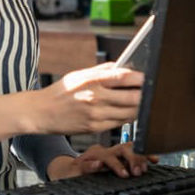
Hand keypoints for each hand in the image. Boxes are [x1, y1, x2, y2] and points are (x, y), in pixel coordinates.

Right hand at [29, 63, 143, 134]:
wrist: (42, 112)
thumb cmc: (61, 92)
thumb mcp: (79, 74)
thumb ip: (102, 70)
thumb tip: (123, 67)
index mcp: (92, 80)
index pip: (123, 77)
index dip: (141, 78)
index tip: (149, 78)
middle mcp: (95, 97)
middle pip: (132, 98)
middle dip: (145, 96)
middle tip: (152, 92)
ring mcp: (96, 114)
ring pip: (129, 113)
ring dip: (139, 108)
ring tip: (143, 103)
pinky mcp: (95, 128)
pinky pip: (119, 123)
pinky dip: (127, 118)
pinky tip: (129, 113)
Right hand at [47, 143, 158, 179]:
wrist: (67, 171)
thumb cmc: (92, 170)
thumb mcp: (111, 169)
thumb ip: (126, 166)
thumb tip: (145, 167)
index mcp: (114, 153)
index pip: (132, 149)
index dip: (144, 153)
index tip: (155, 160)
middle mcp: (105, 152)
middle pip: (122, 150)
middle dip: (134, 159)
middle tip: (140, 171)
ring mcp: (92, 157)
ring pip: (107, 156)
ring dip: (117, 165)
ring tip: (125, 174)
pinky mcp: (79, 165)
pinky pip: (86, 165)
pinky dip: (92, 166)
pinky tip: (98, 167)